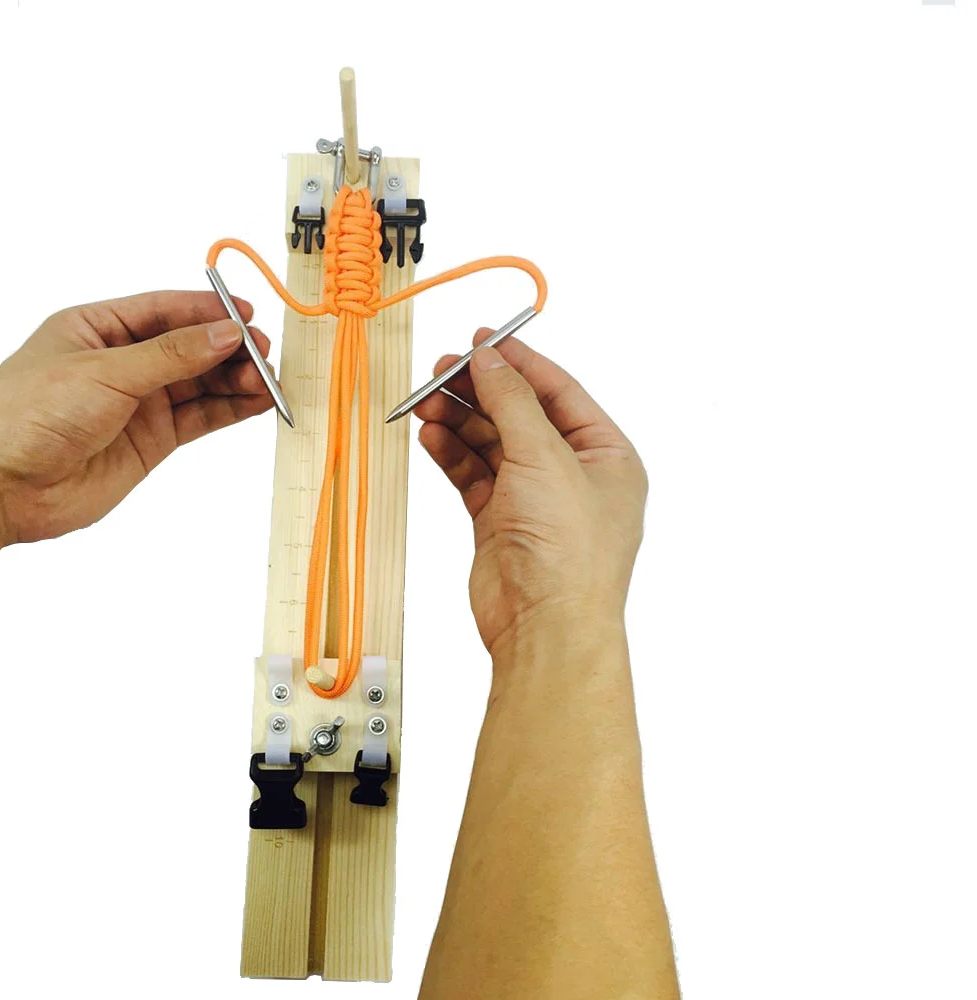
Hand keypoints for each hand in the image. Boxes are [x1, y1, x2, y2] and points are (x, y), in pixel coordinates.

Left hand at [0, 291, 274, 561]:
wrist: (5, 487)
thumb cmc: (28, 417)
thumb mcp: (104, 372)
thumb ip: (171, 355)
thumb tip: (223, 334)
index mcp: (98, 328)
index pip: (164, 310)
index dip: (207, 311)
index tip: (246, 316)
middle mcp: (123, 362)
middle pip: (190, 346)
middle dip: (228, 348)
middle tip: (262, 354)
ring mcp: (140, 402)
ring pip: (201, 382)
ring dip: (236, 379)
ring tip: (266, 382)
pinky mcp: (153, 439)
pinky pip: (202, 417)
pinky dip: (231, 409)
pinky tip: (256, 403)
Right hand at [414, 330, 646, 656]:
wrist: (545, 626)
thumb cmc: (569, 551)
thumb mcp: (545, 458)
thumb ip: (513, 402)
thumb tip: (489, 359)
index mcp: (607, 455)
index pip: (560, 392)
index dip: (520, 363)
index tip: (483, 339)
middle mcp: (574, 475)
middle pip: (521, 416)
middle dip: (481, 392)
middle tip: (441, 370)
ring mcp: (536, 499)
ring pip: (492, 445)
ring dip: (460, 422)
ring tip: (426, 404)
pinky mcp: (502, 522)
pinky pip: (474, 476)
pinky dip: (453, 455)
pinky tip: (432, 437)